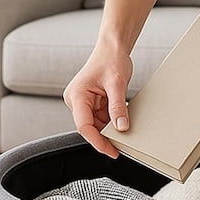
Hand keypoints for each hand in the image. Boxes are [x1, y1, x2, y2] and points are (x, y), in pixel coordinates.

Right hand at [63, 44, 132, 158]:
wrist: (112, 48)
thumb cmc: (111, 60)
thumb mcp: (117, 84)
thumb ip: (118, 107)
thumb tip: (121, 128)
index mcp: (77, 95)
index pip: (84, 126)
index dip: (98, 142)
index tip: (111, 151)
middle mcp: (76, 100)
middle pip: (89, 127)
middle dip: (105, 137)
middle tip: (122, 146)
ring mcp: (82, 102)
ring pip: (95, 124)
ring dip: (109, 129)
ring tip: (123, 130)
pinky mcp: (90, 103)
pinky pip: (100, 118)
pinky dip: (110, 122)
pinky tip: (120, 122)